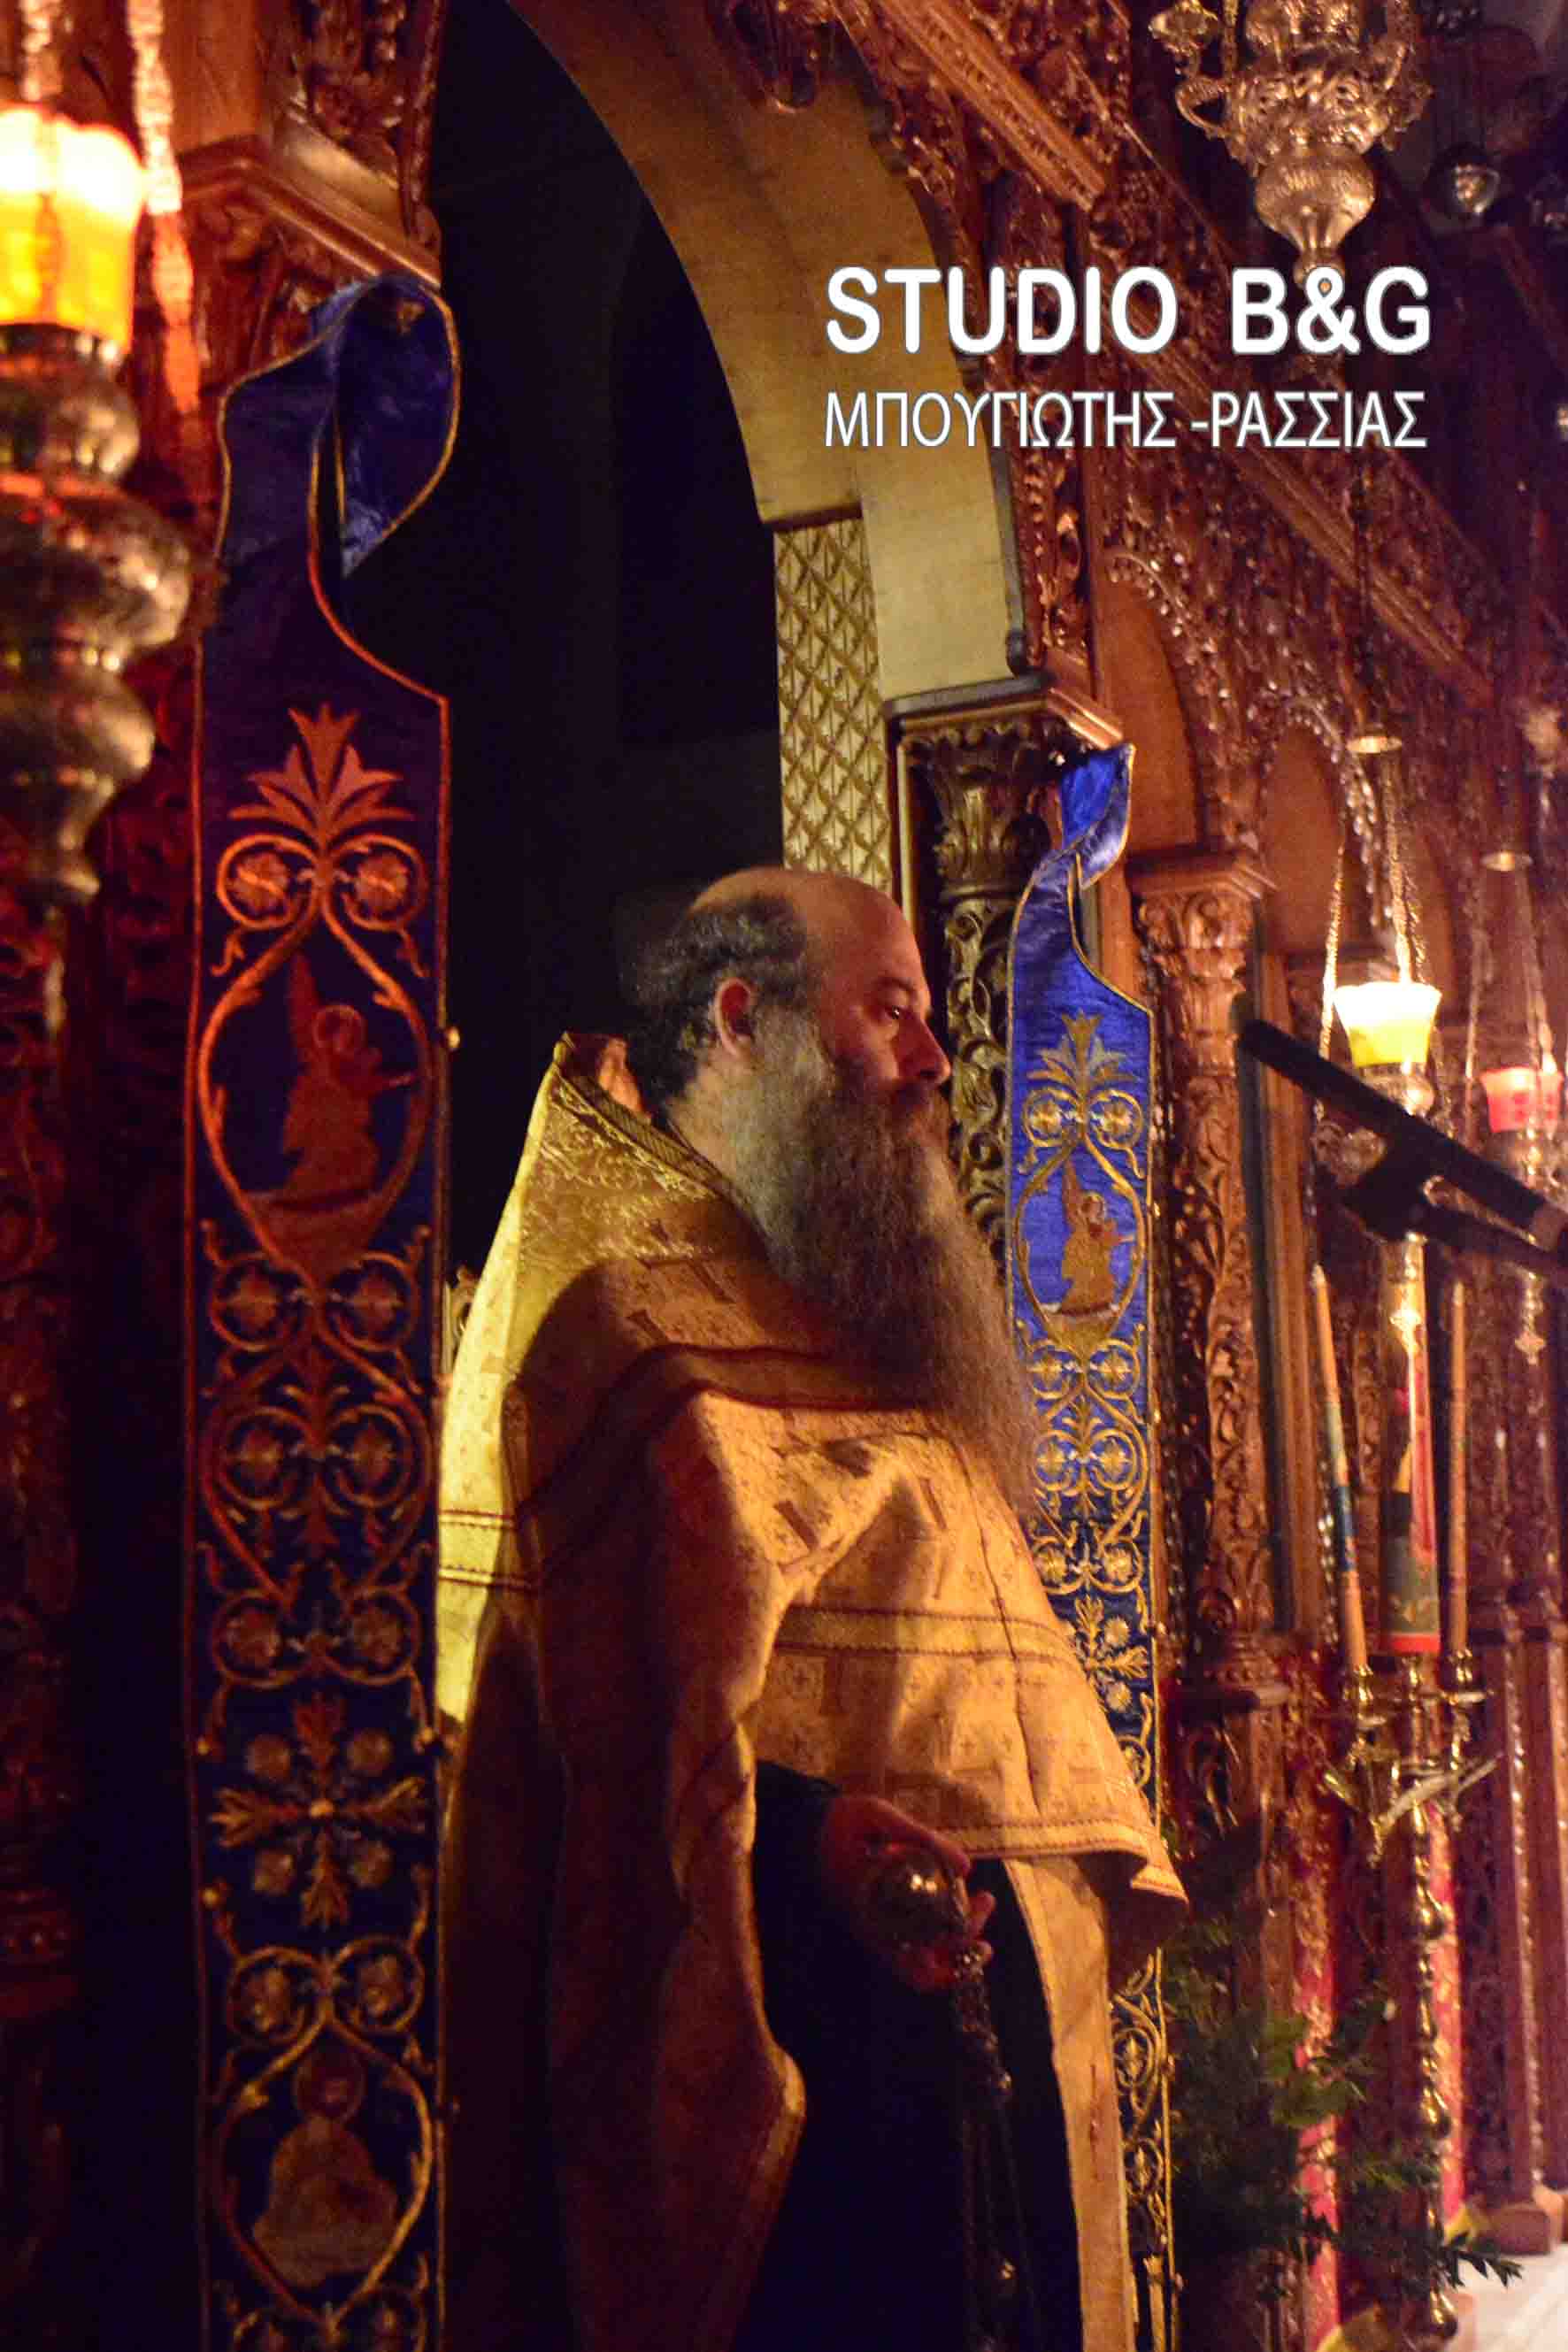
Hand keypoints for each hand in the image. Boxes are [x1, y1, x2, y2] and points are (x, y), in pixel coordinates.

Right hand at [817, 1792, 995, 1992]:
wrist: (805, 1832)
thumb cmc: (839, 1821)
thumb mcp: (876, 1814)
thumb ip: (919, 1837)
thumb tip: (966, 1867)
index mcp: (869, 1912)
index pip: (917, 1958)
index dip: (955, 1950)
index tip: (981, 1925)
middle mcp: (872, 1933)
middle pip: (925, 1966)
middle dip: (964, 1941)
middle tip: (985, 1899)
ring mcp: (875, 1933)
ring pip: (921, 1963)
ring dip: (956, 1941)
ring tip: (981, 1901)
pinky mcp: (877, 1927)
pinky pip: (914, 1946)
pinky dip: (942, 1933)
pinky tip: (958, 1900)